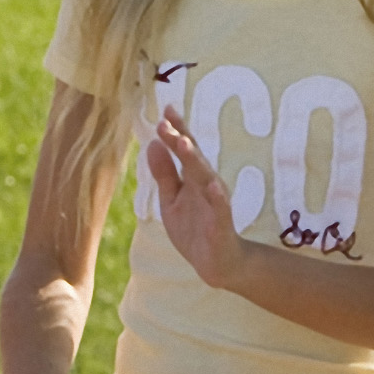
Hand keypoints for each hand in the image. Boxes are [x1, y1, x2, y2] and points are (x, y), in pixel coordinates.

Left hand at [143, 108, 250, 290]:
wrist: (214, 264)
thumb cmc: (194, 228)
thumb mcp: (171, 200)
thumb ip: (164, 173)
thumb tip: (152, 142)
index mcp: (192, 178)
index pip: (185, 149)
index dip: (177, 130)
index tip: (166, 108)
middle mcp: (205, 184)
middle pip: (193, 158)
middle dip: (180, 140)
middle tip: (165, 123)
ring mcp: (215, 203)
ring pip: (206, 178)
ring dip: (196, 160)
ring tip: (184, 143)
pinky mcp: (222, 224)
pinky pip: (221, 208)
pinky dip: (218, 197)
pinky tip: (213, 185)